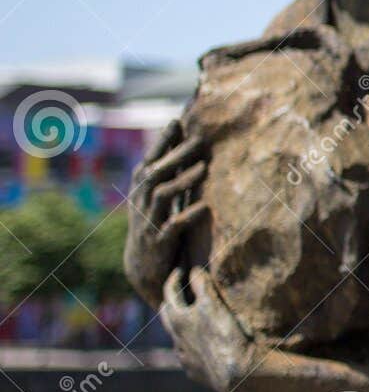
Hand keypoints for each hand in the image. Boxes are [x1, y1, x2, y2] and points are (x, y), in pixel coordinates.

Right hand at [124, 121, 210, 303]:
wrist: (143, 270)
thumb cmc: (157, 226)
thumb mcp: (157, 200)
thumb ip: (166, 175)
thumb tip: (183, 143)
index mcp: (140, 191)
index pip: (149, 160)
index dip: (161, 142)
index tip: (177, 121)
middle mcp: (141, 203)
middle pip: (156, 173)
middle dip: (176, 155)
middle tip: (198, 140)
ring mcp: (149, 222)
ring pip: (162, 196)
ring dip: (183, 181)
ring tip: (204, 168)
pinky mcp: (159, 243)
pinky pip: (172, 226)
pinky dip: (188, 216)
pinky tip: (204, 207)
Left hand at [162, 267, 255, 391]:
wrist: (236, 374)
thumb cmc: (226, 335)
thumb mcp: (215, 305)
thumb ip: (202, 286)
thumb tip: (194, 270)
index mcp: (178, 319)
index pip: (170, 292)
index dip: (174, 278)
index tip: (180, 270)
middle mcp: (176, 338)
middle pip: (166, 315)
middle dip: (170, 302)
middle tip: (178, 293)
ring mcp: (184, 356)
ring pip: (177, 336)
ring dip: (182, 325)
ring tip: (193, 319)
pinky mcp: (194, 371)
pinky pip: (189, 355)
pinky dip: (193, 345)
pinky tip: (204, 346)